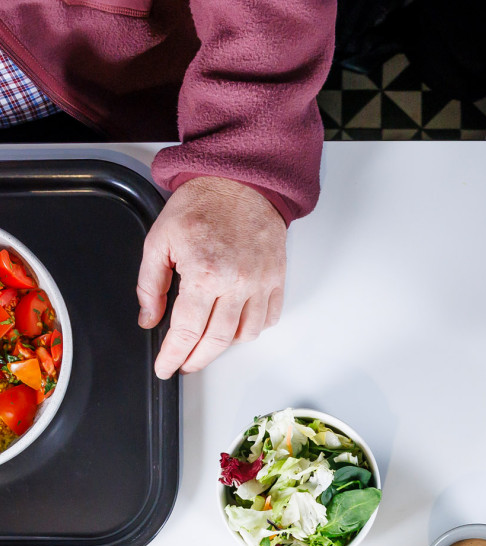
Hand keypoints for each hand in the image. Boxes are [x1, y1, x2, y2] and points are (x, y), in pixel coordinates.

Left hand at [137, 176, 286, 378]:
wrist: (241, 178)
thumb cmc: (202, 203)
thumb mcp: (159, 239)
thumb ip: (150, 284)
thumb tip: (149, 318)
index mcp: (204, 272)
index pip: (185, 330)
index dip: (172, 356)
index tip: (166, 367)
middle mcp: (236, 282)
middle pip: (216, 341)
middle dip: (196, 359)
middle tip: (184, 363)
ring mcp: (260, 282)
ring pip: (245, 335)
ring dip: (224, 346)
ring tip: (208, 343)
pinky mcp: (276, 278)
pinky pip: (268, 318)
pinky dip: (252, 328)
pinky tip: (236, 325)